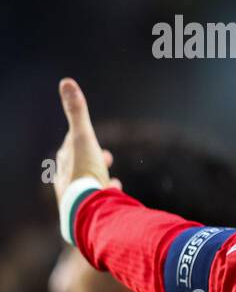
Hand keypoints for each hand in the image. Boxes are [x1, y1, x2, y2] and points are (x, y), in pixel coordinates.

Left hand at [54, 78, 117, 198]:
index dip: (78, 139)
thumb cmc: (85, 172)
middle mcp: (66, 181)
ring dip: (98, 177)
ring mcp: (78, 196)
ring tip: (110, 178)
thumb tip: (66, 81)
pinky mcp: (90, 210)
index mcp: (64, 164)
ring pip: (88, 183)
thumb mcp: (83, 137)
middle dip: (91, 159)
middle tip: (106, 156)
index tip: (85, 135)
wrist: (87, 209)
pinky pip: (99, 199)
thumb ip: (76, 112)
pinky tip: (115, 192)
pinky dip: (108, 193)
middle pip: (78, 166)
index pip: (69, 147)